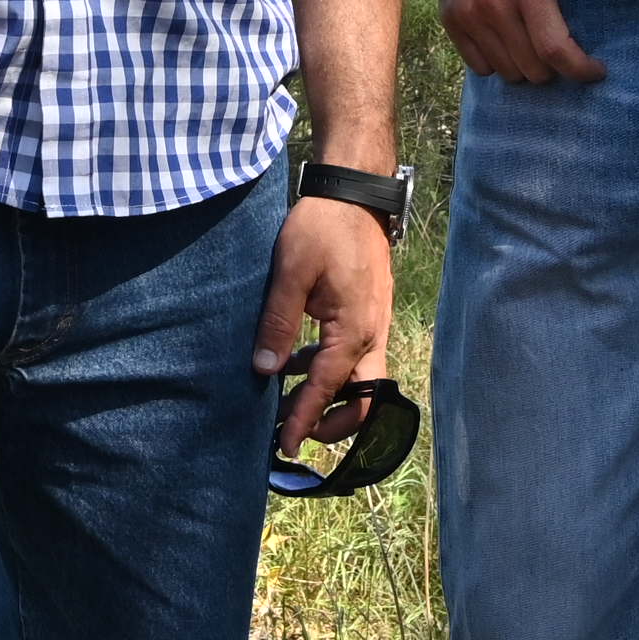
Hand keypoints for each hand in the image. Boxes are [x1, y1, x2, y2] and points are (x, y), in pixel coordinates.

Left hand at [253, 185, 397, 444]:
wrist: (355, 193)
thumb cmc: (322, 228)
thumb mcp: (291, 274)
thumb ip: (278, 323)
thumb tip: (263, 370)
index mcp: (354, 329)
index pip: (328, 389)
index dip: (305, 420)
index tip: (286, 446)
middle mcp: (372, 333)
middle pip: (363, 399)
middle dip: (333, 423)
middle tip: (295, 431)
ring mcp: (375, 324)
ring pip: (361, 380)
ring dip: (330, 396)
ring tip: (289, 398)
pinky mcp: (369, 313)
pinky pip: (355, 356)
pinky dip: (331, 369)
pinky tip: (298, 360)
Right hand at [431, 0, 602, 86]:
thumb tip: (592, 26)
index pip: (555, 50)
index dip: (581, 70)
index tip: (596, 71)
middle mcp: (494, 5)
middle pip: (532, 69)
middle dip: (555, 67)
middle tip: (563, 50)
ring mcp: (467, 13)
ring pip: (506, 72)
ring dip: (526, 65)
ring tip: (534, 45)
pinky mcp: (449, 16)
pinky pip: (478, 64)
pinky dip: (498, 61)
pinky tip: (508, 42)